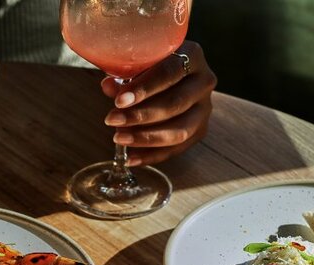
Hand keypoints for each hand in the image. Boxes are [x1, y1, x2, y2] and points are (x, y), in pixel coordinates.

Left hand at [100, 41, 215, 166]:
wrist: (170, 73)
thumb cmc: (151, 64)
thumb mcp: (138, 63)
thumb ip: (125, 75)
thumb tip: (108, 87)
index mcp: (193, 55)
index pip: (170, 73)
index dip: (144, 88)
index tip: (119, 101)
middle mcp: (204, 82)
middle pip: (175, 104)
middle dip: (140, 116)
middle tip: (112, 120)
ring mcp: (205, 109)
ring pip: (179, 130)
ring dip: (146, 138)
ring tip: (118, 138)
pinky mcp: (199, 130)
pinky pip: (176, 149)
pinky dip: (151, 156)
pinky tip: (130, 159)